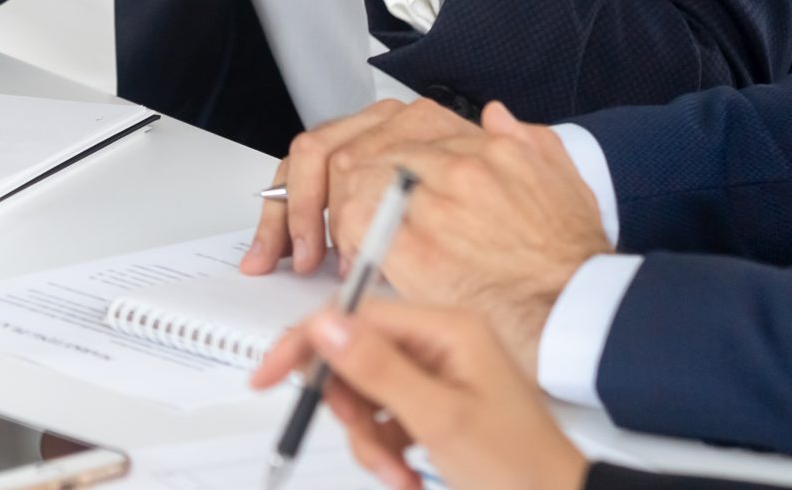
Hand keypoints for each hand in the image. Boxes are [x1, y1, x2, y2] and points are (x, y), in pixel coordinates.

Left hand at [248, 101, 604, 367]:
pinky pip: (352, 223)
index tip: (342, 191)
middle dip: (318, 190)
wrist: (579, 307)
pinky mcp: (414, 243)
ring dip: (322, 216)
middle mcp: (451, 158)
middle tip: (306, 229)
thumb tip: (496, 118)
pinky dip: (337, 241)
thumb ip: (523, 140)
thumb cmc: (569, 258)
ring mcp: (431, 196)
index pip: (388, 129)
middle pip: (354, 148)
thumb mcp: (558, 178)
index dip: (354, 164)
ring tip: (319, 250)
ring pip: (345, 178)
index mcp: (478, 140)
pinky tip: (342, 265)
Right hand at [250, 301, 588, 489]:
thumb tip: (326, 325)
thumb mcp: (439, 419)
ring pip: (366, 396)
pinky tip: (408, 474)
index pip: (356, 316)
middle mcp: (441, 345)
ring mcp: (439, 378)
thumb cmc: (521, 467)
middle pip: (356, 358)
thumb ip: (379, 369)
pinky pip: (384, 421)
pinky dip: (385, 452)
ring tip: (398, 472)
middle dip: (352, 409)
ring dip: (370, 442)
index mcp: (447, 329)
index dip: (308, 344)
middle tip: (367, 441)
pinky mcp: (435, 409)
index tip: (270, 375)